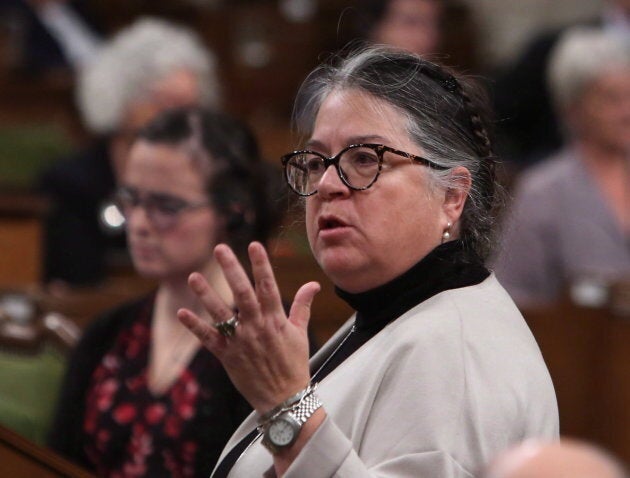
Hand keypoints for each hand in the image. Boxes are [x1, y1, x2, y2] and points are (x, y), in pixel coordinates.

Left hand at [177, 242, 320, 412]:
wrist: (284, 399)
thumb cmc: (294, 363)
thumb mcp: (301, 333)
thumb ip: (303, 306)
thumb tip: (313, 284)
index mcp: (275, 320)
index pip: (268, 286)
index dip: (261, 265)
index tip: (254, 245)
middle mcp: (257, 327)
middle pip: (242, 293)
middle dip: (231, 269)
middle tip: (220, 248)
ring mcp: (240, 342)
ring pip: (221, 314)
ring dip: (207, 295)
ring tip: (193, 276)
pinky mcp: (227, 356)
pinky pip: (209, 340)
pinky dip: (195, 327)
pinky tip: (183, 312)